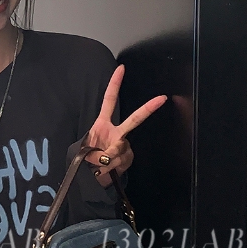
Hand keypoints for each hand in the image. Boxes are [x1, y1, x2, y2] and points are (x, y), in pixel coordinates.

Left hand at [84, 64, 166, 186]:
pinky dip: (112, 167)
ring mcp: (123, 145)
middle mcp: (115, 131)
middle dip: (147, 109)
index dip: (114, 84)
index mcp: (102, 124)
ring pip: (122, 148)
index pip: (109, 100)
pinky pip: (124, 160)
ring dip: (107, 159)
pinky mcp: (128, 158)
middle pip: (134, 119)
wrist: (90, 178)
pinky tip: (108, 169)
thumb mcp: (84, 153)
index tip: (121, 69)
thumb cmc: (85, 161)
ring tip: (98, 165)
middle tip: (161, 99)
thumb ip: (97, 152)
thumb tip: (109, 156)